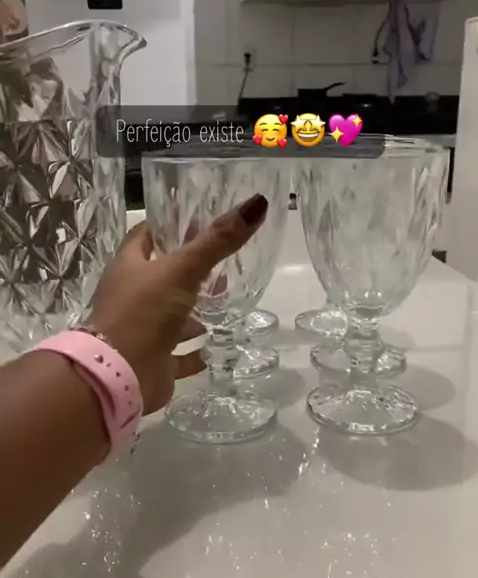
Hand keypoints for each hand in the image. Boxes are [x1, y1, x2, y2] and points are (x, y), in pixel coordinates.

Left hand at [87, 194, 268, 413]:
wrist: (120, 374)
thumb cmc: (143, 312)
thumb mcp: (182, 270)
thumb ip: (218, 241)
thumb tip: (257, 203)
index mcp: (129, 267)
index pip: (147, 236)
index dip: (170, 226)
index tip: (200, 221)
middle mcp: (133, 296)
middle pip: (164, 276)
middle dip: (192, 271)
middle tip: (226, 265)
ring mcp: (143, 330)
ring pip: (173, 316)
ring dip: (197, 312)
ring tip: (229, 301)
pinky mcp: (155, 361)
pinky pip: (180, 354)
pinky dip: (198, 351)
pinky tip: (220, 345)